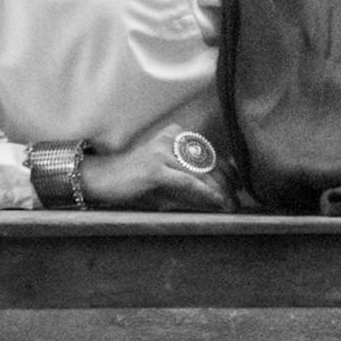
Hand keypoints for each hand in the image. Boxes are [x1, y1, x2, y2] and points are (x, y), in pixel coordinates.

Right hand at [75, 128, 227, 210]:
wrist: (102, 180)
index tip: (239, 187)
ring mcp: (163, 151)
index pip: (210, 153)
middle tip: (237, 202)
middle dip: (226, 184)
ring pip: (201, 172)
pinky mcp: (156, 168)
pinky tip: (216, 201)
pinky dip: (204, 192)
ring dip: (219, 191)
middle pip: (209, 162)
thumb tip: (220, 196)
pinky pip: (187, 181)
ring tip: (230, 205)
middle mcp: (171, 138)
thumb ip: (191, 183)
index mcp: (176, 135)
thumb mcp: (166, 180)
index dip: (227, 172)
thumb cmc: (134, 182)